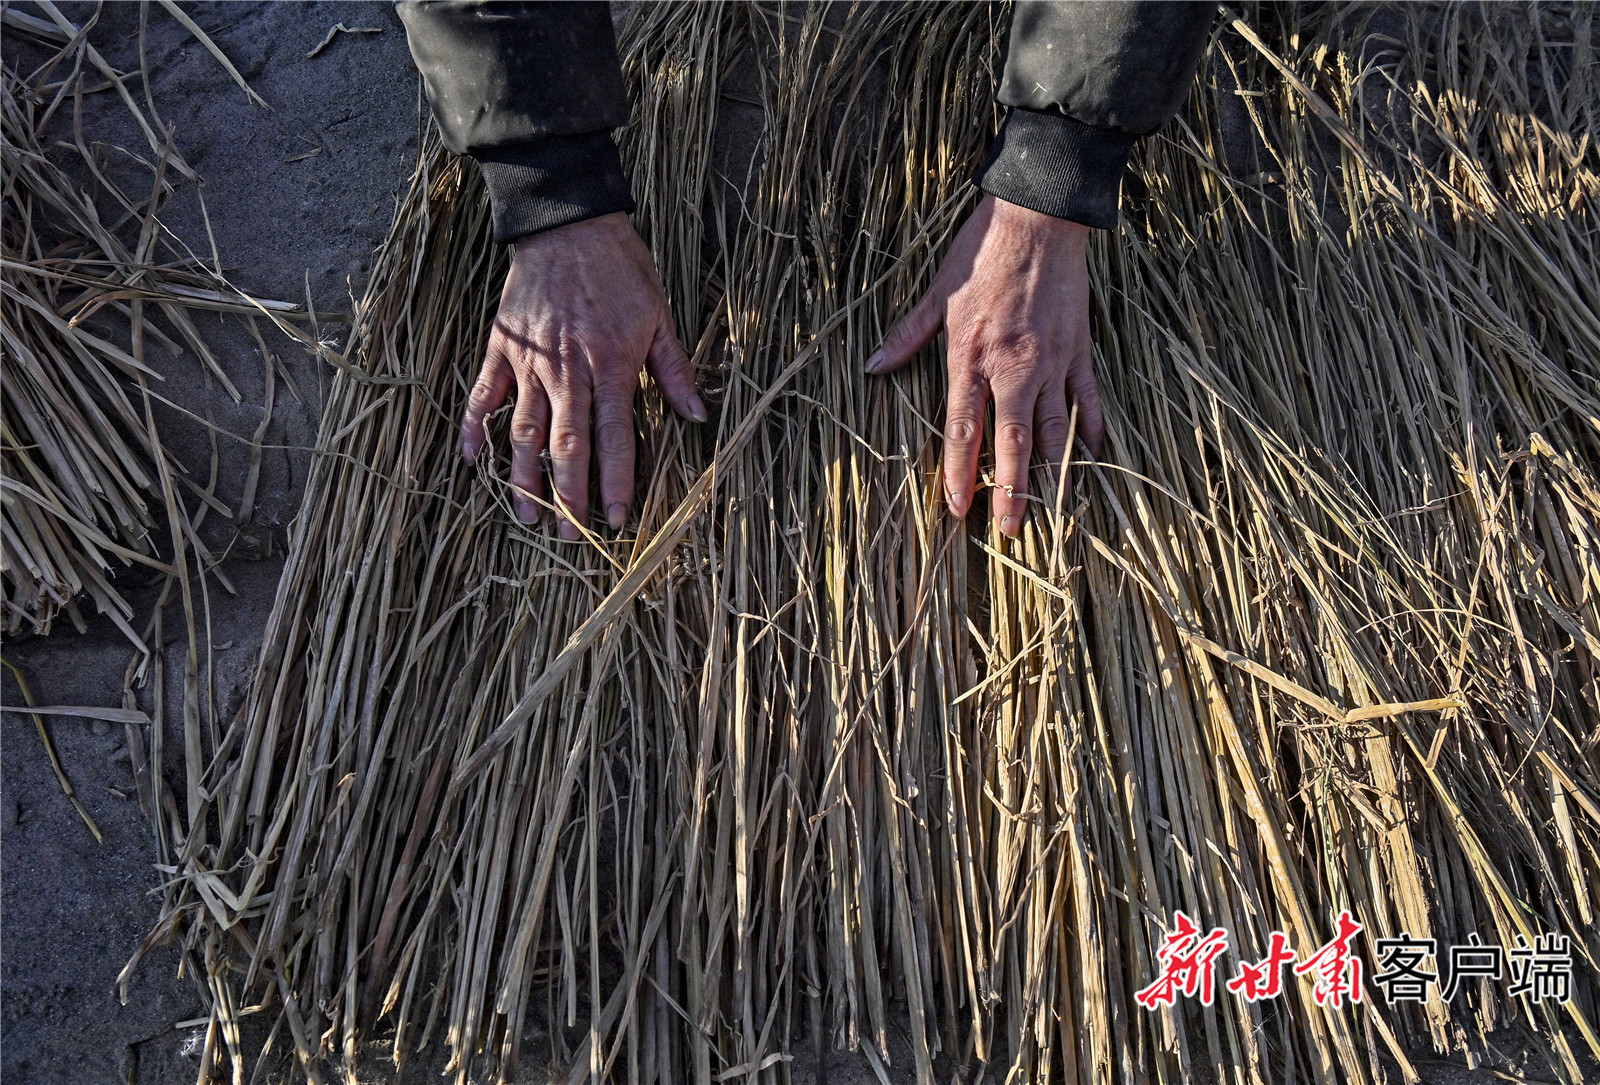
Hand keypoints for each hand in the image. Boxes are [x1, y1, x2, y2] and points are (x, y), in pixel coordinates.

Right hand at [461, 212, 706, 537]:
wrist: (567, 224)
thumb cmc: (620, 269)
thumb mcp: (660, 316)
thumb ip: (675, 371)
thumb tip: (697, 415)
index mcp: (611, 368)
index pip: (613, 439)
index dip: (616, 482)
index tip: (618, 519)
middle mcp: (568, 373)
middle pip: (566, 447)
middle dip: (569, 496)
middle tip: (570, 535)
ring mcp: (530, 364)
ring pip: (523, 432)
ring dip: (524, 478)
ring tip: (528, 515)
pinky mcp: (501, 349)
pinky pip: (483, 395)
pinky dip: (474, 429)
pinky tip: (472, 462)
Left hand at [866, 194, 1102, 537]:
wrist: (1040, 216)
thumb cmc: (982, 251)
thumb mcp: (937, 292)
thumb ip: (907, 336)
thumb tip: (874, 366)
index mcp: (970, 356)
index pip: (962, 428)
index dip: (960, 472)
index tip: (958, 508)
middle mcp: (1013, 367)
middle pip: (1011, 441)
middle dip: (1010, 489)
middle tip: (1010, 531)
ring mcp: (1051, 361)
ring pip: (1054, 429)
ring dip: (1052, 473)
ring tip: (1053, 511)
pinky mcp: (1079, 348)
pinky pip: (1087, 397)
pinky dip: (1090, 427)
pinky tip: (1091, 456)